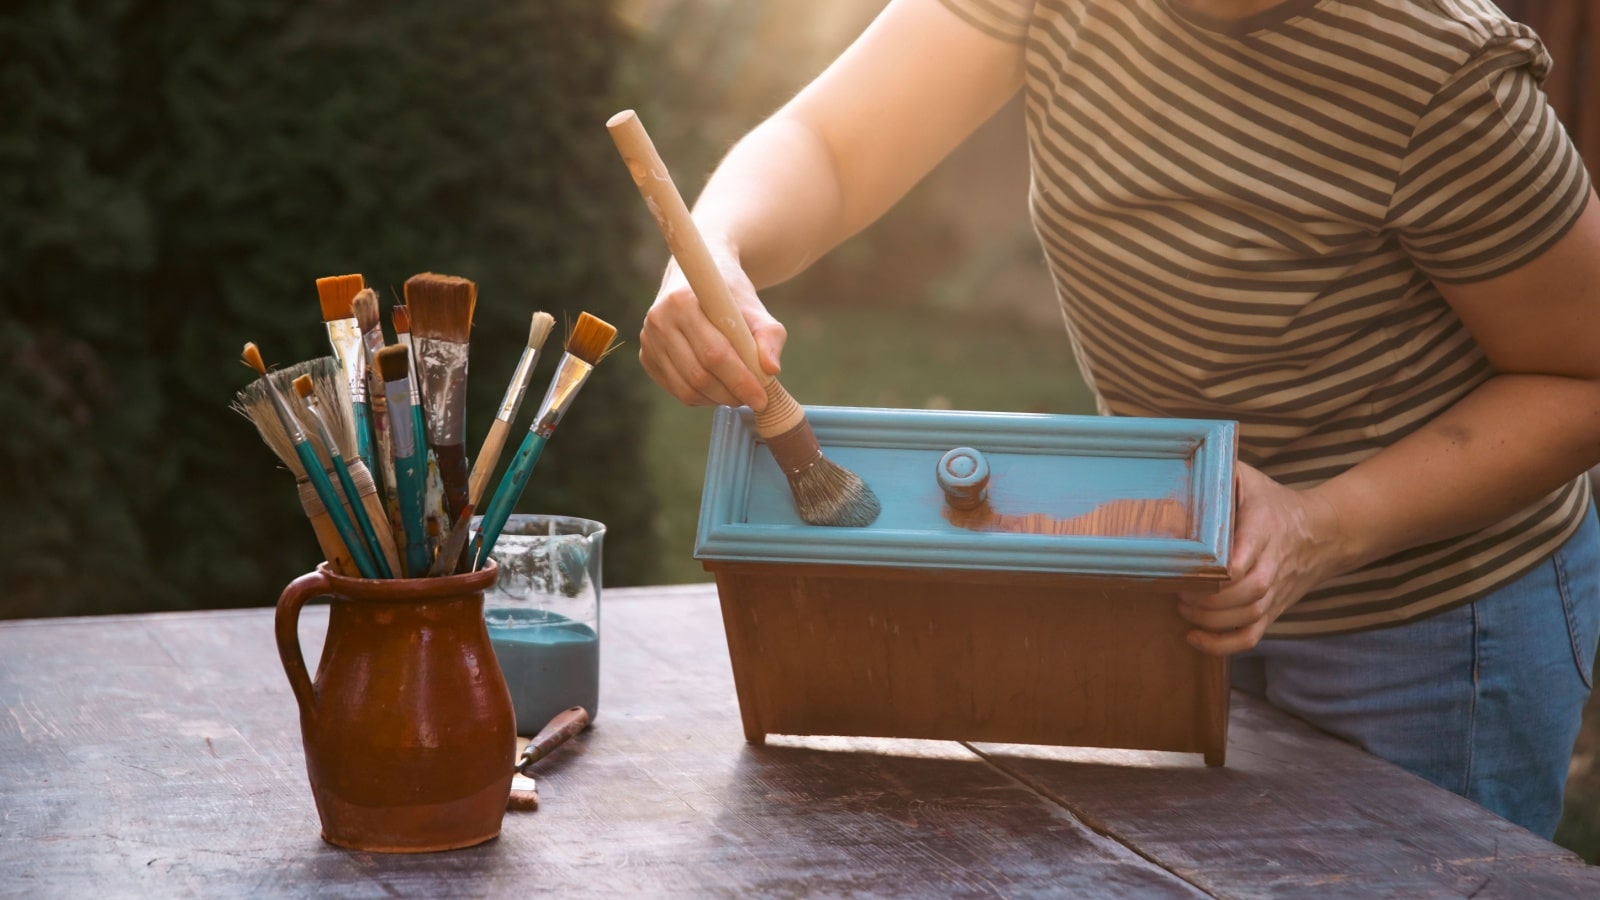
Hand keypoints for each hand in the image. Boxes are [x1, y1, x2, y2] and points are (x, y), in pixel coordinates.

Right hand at [638, 253, 787, 410]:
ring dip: (716, 400)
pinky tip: (718, 390)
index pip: (714, 353)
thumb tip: (772, 370)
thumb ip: (770, 337)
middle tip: (753, 400)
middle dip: (730, 394)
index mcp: (683, 302)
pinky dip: (700, 397)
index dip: (740, 380)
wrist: (700, 278)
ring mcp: (648, 339)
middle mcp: (659, 320)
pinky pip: (675, 389)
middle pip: (698, 374)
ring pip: (685, 388)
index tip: (763, 398)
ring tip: (738, 395)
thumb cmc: (731, 296)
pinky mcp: (646, 355)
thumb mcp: (757, 310)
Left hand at [1178, 463, 1348, 655]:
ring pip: (1247, 617)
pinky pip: (1251, 637)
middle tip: (1177, 588)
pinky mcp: (1272, 610)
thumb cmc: (1274, 504)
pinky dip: (1222, 646)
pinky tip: (1194, 638)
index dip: (1216, 572)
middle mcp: (1272, 565)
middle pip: (1245, 593)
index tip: (1189, 568)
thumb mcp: (1249, 479)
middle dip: (1207, 598)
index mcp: (1264, 530)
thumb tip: (1184, 462)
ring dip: (1210, 620)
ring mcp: (1274, 592)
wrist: (1324, 533)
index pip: (1244, 560)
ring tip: (1183, 607)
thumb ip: (1221, 472)